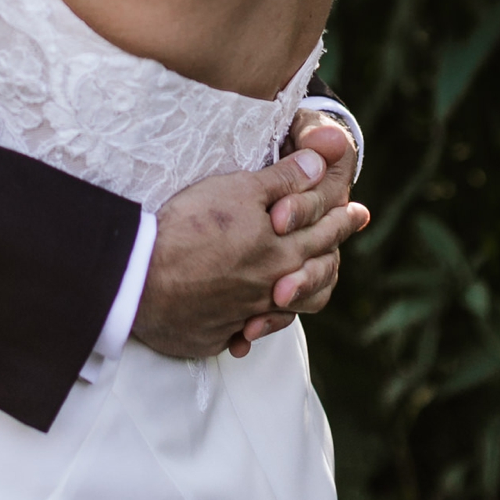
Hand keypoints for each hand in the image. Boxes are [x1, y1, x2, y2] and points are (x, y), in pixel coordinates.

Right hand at [132, 148, 368, 361]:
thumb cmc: (190, 226)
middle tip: (337, 251)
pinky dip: (257, 325)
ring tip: (308, 285)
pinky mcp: (218, 334)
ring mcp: (246, 315)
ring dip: (303, 294)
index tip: (358, 212)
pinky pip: (248, 332)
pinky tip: (254, 324)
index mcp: (282, 252)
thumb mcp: (238, 190)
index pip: (323, 233)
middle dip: (332, 254)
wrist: (141, 278)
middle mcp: (272, 288)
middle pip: (314, 274)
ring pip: (289, 309)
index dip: (341, 219)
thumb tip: (321, 165)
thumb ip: (283, 180)